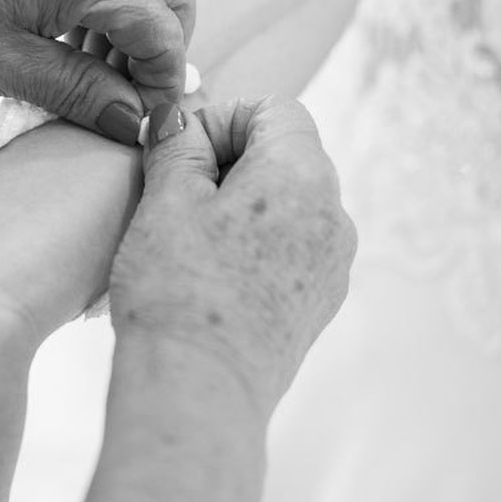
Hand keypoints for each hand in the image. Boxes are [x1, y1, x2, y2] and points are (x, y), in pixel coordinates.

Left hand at [0, 0, 196, 143]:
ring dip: (136, 21)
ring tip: (95, 73)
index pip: (161, 26)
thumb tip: (138, 122)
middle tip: (133, 93)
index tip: (149, 122)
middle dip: (165, 42)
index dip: (165, 81)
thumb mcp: (5, 68)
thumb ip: (83, 92)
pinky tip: (70, 39)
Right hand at [108, 97, 357, 411]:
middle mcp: (334, 216)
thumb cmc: (179, 291)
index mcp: (304, 176)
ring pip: (288, 202)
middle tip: (176, 193)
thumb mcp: (166, 198)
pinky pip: (292, 246)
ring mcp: (333, 264)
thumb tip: (180, 118)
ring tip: (190, 238)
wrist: (199, 392)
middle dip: (231, 160)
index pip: (276, 109)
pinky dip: (256, 242)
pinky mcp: (320, 302)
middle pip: (287, 153)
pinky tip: (212, 273)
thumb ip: (179, 143)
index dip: (223, 119)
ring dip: (242, 203)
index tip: (182, 152)